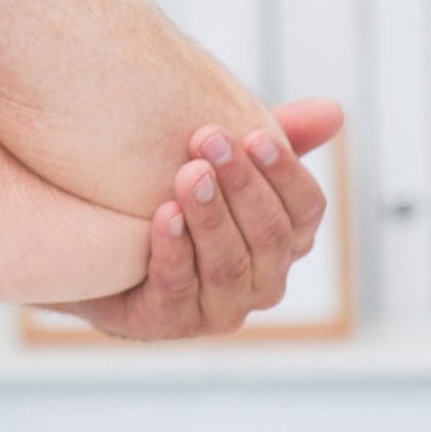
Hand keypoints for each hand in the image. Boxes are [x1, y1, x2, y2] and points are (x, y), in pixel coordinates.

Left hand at [47, 102, 342, 338]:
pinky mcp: (170, 321)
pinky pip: (178, 288)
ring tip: (188, 174)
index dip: (285, 173)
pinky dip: (173, 250)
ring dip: (210, 216)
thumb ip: (275, 137)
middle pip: (269, 236)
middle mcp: (263, 280)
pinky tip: (162, 215)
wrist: (96, 240)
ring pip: (229, 265)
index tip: (255, 135)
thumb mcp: (222, 161)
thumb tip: (334, 110)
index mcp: (284, 240)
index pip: (305, 209)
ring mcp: (219, 307)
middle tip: (208, 138)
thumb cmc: (175, 194)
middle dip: (241, 185)